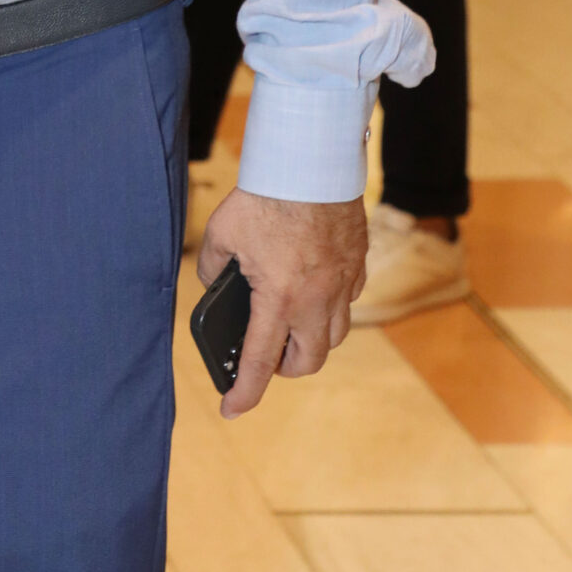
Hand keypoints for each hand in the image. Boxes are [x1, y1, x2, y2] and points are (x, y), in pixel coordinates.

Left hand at [197, 187, 368, 417]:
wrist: (310, 161)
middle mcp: (317, 300)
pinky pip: (348, 301)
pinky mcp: (358, 264)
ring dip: (311, 341)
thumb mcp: (221, 233)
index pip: (260, 361)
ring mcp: (343, 283)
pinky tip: (312, 291)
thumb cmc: (264, 196)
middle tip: (265, 358)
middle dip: (285, 368)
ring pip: (334, 336)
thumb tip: (216, 283)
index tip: (231, 409)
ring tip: (289, 328)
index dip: (244, 392)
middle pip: (308, 361)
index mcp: (279, 298)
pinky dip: (330, 308)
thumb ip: (213, 267)